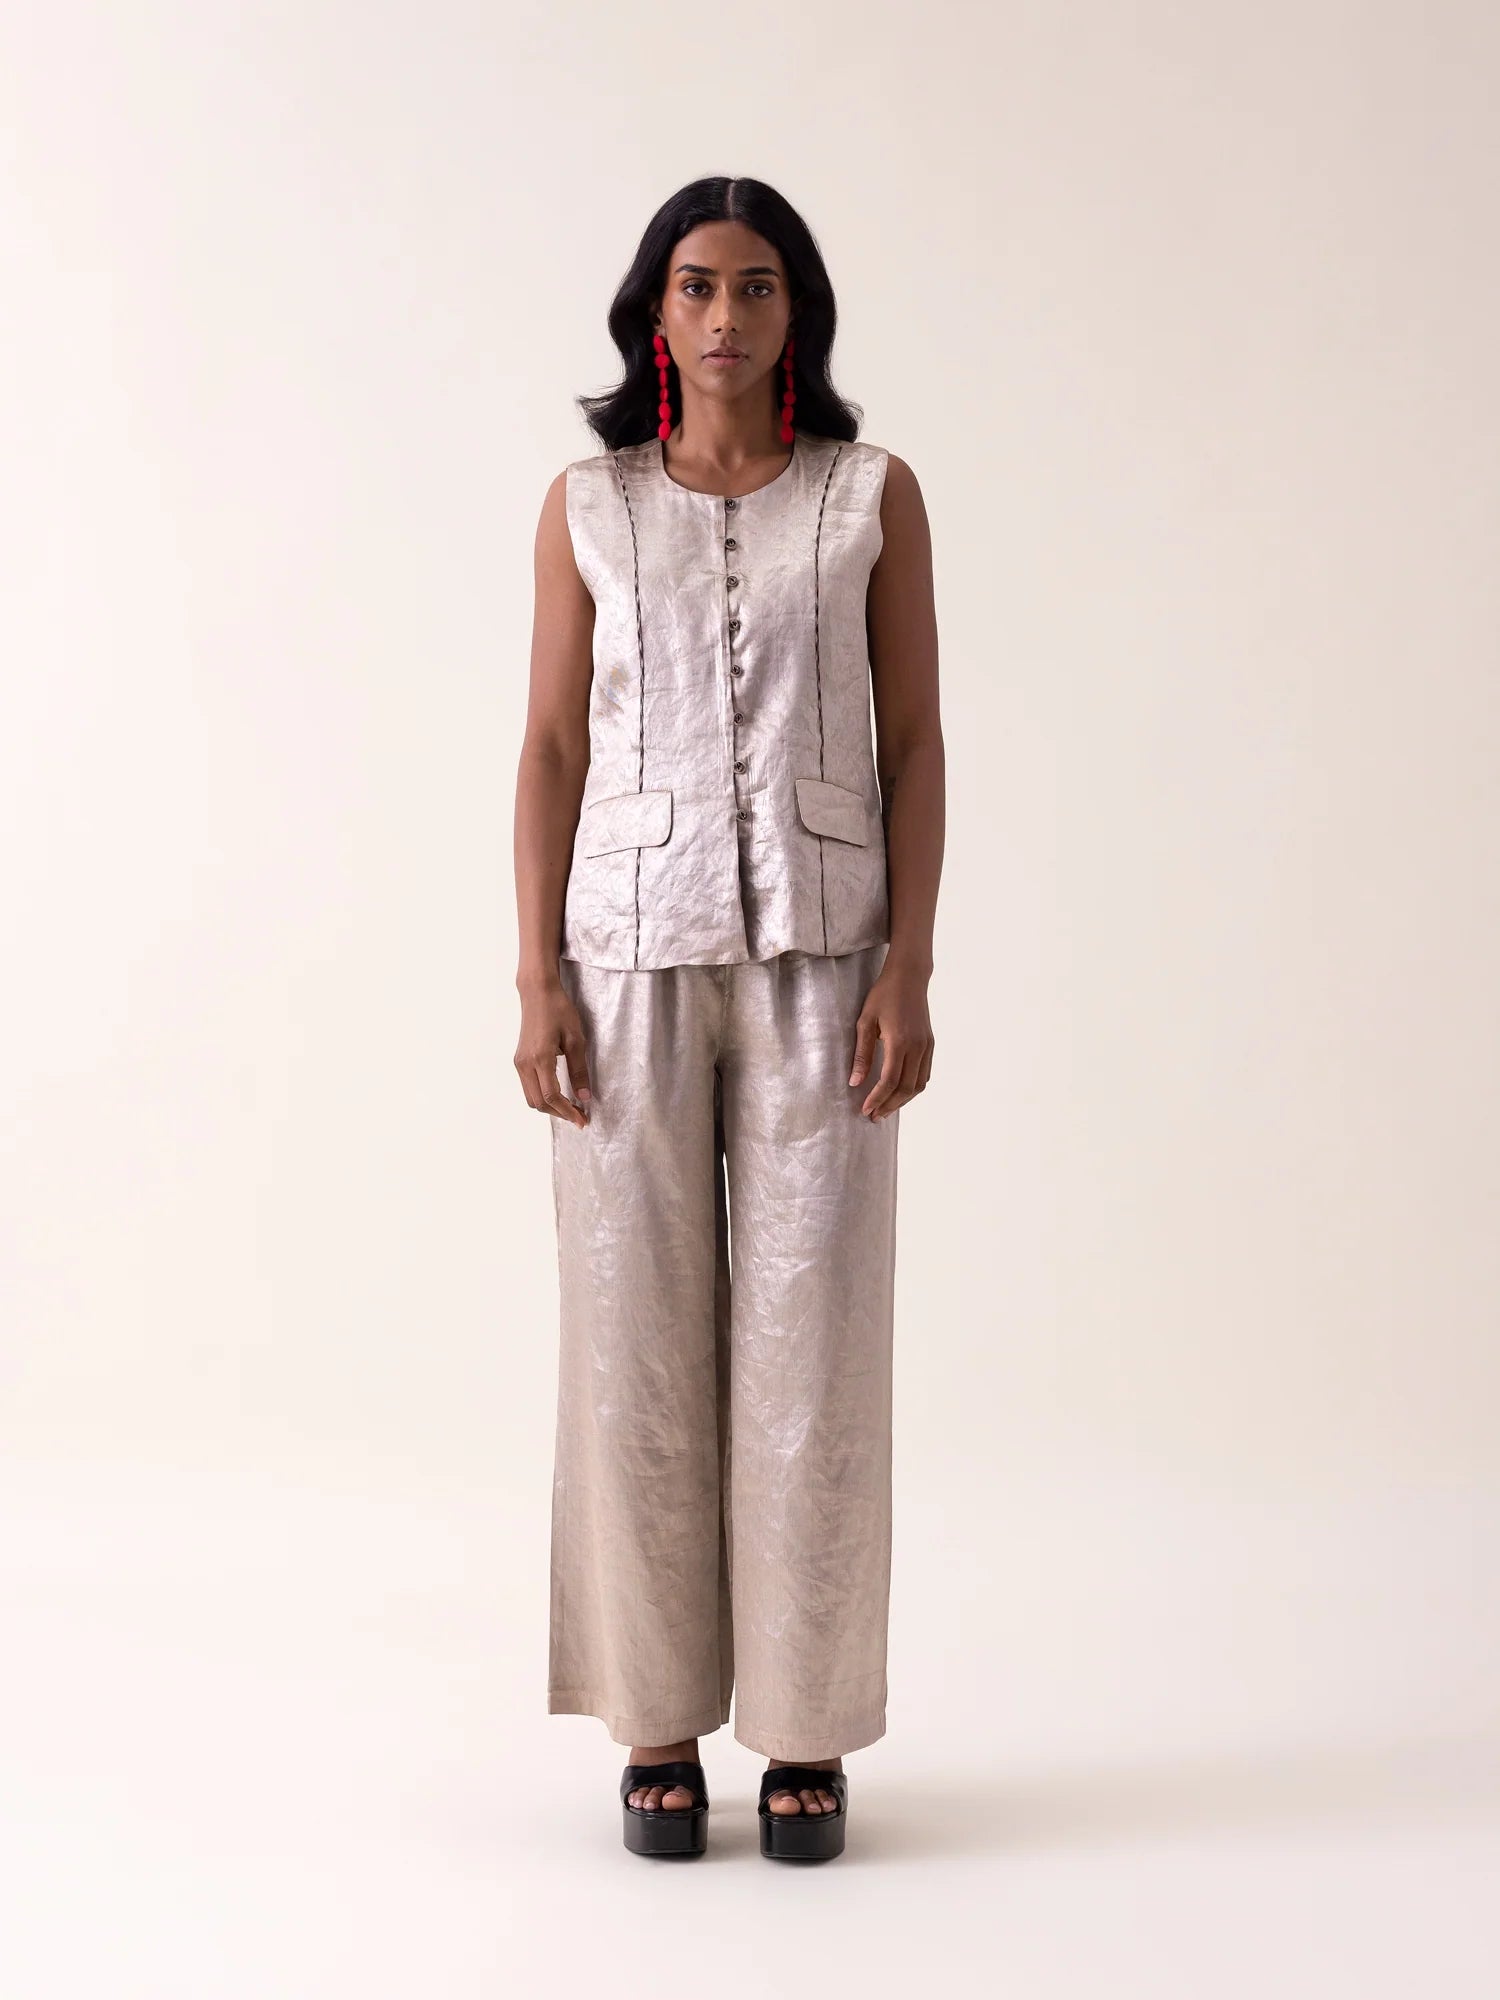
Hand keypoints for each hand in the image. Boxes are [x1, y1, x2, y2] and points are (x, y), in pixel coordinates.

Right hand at [514, 978, 591, 1127]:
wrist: (537, 992)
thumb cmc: (559, 1010)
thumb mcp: (576, 1039)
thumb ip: (579, 1070)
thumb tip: (584, 1097)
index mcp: (540, 1058)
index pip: (551, 1097)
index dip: (567, 1111)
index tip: (582, 1119)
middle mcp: (525, 1064)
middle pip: (539, 1103)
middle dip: (559, 1113)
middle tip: (579, 1116)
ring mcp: (519, 1062)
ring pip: (531, 1098)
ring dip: (550, 1107)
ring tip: (570, 1107)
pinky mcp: (519, 1060)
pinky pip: (528, 1087)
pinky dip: (542, 1097)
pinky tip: (558, 1094)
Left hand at [849, 960, 933, 1120]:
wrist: (909, 977)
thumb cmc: (883, 996)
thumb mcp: (865, 1021)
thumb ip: (862, 1054)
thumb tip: (855, 1082)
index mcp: (899, 1041)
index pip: (889, 1081)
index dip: (877, 1099)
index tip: (865, 1110)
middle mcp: (917, 1047)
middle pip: (905, 1088)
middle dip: (889, 1105)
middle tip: (873, 1116)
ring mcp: (926, 1046)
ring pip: (918, 1085)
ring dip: (902, 1101)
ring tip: (885, 1109)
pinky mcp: (930, 1044)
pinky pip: (925, 1074)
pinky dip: (913, 1088)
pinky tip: (900, 1093)